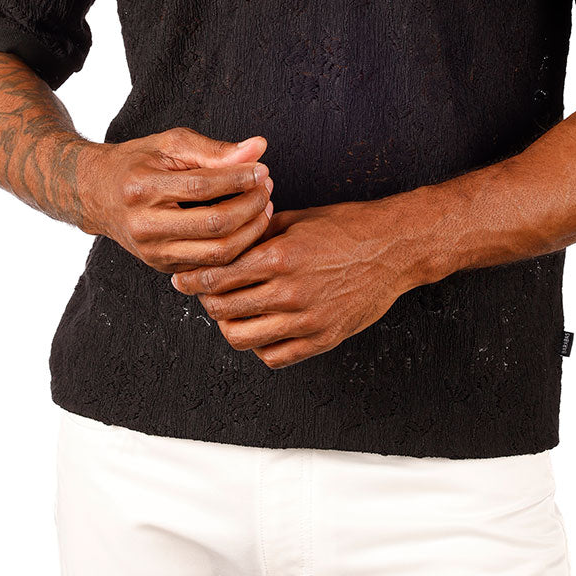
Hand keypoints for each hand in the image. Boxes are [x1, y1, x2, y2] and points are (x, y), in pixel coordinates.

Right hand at [81, 126, 274, 273]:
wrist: (98, 194)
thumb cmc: (138, 162)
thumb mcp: (171, 144)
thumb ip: (214, 149)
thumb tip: (258, 148)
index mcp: (142, 189)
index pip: (202, 188)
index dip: (238, 179)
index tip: (261, 169)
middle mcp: (145, 226)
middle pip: (214, 226)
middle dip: (250, 206)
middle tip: (267, 188)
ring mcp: (153, 253)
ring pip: (217, 254)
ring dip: (250, 231)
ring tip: (263, 207)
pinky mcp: (163, 267)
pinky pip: (211, 266)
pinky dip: (237, 249)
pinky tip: (248, 227)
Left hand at [172, 199, 407, 368]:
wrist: (393, 248)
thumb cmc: (346, 227)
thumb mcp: (297, 219)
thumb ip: (259, 234)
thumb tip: (225, 245)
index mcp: (280, 257)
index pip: (219, 275)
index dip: (194, 278)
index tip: (182, 279)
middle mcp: (290, 292)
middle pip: (224, 308)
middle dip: (207, 301)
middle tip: (204, 294)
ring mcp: (306, 320)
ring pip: (243, 338)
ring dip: (228, 326)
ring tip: (230, 314)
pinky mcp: (322, 339)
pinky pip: (275, 357)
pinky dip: (259, 347)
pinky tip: (260, 330)